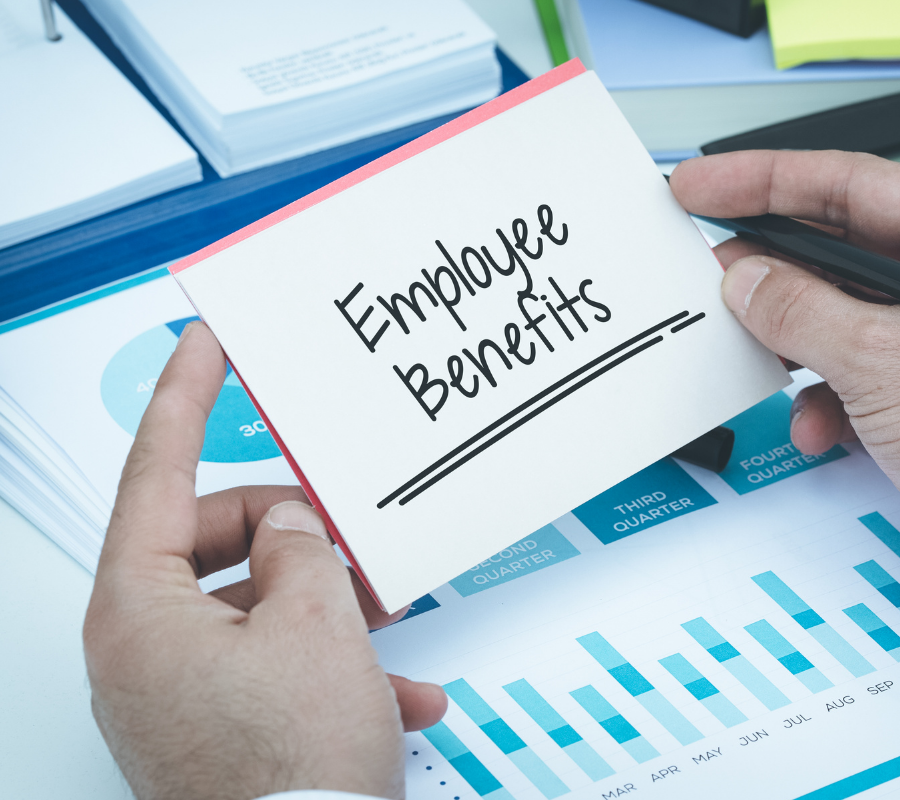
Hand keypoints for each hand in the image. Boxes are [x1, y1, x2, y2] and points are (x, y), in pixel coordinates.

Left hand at [83, 322, 445, 799]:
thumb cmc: (291, 771)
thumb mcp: (317, 626)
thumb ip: (300, 548)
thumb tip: (289, 525)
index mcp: (139, 611)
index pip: (155, 473)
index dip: (185, 397)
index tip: (202, 343)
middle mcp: (142, 649)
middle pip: (215, 540)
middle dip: (293, 532)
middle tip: (347, 530)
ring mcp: (175, 691)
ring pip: (253, 604)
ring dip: (326, 605)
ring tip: (385, 618)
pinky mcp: (213, 726)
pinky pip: (271, 666)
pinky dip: (331, 668)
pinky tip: (394, 692)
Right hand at [672, 151, 899, 610]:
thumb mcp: (882, 359)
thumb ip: (799, 309)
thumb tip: (746, 279)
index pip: (846, 183)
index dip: (763, 179)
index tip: (703, 183)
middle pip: (835, 246)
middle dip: (771, 269)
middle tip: (710, 267)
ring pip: (834, 312)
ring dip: (792, 342)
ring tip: (754, 350)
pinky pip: (847, 368)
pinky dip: (821, 395)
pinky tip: (817, 425)